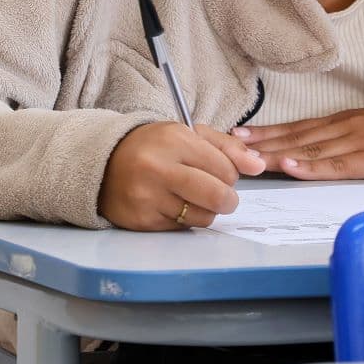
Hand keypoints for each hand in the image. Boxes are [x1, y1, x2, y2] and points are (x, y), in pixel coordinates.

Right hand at [97, 122, 266, 230]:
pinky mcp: (142, 221)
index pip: (225, 167)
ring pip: (202, 217)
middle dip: (228, 199)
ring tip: (195, 199)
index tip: (222, 173)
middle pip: (217, 195)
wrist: (103, 163)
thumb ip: (227, 147)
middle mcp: (159, 168)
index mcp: (174, 140)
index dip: (231, 174)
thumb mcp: (188, 135)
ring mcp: (148, 197)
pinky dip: (185, 220)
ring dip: (207, 211)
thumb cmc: (154, 147)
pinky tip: (173, 206)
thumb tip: (259, 165)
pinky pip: (181, 228)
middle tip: (224, 197)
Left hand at [230, 103, 363, 179]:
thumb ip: (342, 138)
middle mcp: (342, 128)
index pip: (296, 127)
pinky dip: (309, 167)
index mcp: (341, 121)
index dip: (267, 131)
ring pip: (306, 150)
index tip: (239, 134)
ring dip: (274, 154)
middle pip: (294, 137)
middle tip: (228, 146)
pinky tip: (288, 166)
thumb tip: (313, 149)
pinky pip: (334, 165)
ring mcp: (354, 143)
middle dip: (260, 142)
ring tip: (246, 157)